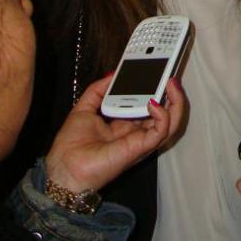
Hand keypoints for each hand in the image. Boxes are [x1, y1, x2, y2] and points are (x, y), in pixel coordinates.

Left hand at [46, 75, 185, 193]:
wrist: (64, 167)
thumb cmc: (71, 146)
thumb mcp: (84, 109)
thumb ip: (98, 90)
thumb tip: (113, 74)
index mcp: (125, 124)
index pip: (150, 105)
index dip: (157, 89)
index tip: (159, 72)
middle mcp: (137, 133)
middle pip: (166, 114)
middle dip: (173, 94)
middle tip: (170, 77)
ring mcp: (141, 141)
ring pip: (171, 123)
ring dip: (176, 102)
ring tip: (172, 84)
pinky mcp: (141, 147)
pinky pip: (162, 131)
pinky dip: (163, 115)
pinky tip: (154, 103)